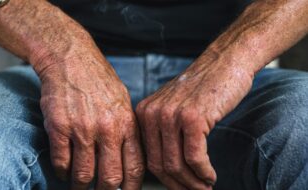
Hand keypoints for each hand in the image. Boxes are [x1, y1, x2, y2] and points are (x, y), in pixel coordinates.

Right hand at [38, 45, 144, 189]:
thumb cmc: (99, 81)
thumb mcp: (123, 102)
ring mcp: (83, 129)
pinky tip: (64, 170)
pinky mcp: (59, 127)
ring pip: (83, 175)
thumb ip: (127, 130)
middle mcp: (107, 129)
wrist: (72, 59)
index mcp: (127, 124)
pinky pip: (61, 162)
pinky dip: (62, 172)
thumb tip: (129, 158)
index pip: (135, 167)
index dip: (131, 187)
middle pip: (110, 178)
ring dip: (80, 186)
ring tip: (79, 185)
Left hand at [136, 50, 253, 189]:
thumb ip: (164, 133)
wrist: (224, 63)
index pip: (148, 158)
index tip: (178, 188)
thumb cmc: (203, 89)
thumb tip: (168, 170)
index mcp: (144, 113)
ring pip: (176, 165)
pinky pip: (195, 158)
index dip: (164, 180)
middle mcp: (152, 113)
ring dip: (193, 183)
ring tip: (205, 187)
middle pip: (159, 165)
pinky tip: (211, 176)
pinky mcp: (192, 117)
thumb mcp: (173, 108)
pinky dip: (204, 173)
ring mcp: (171, 115)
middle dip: (178, 185)